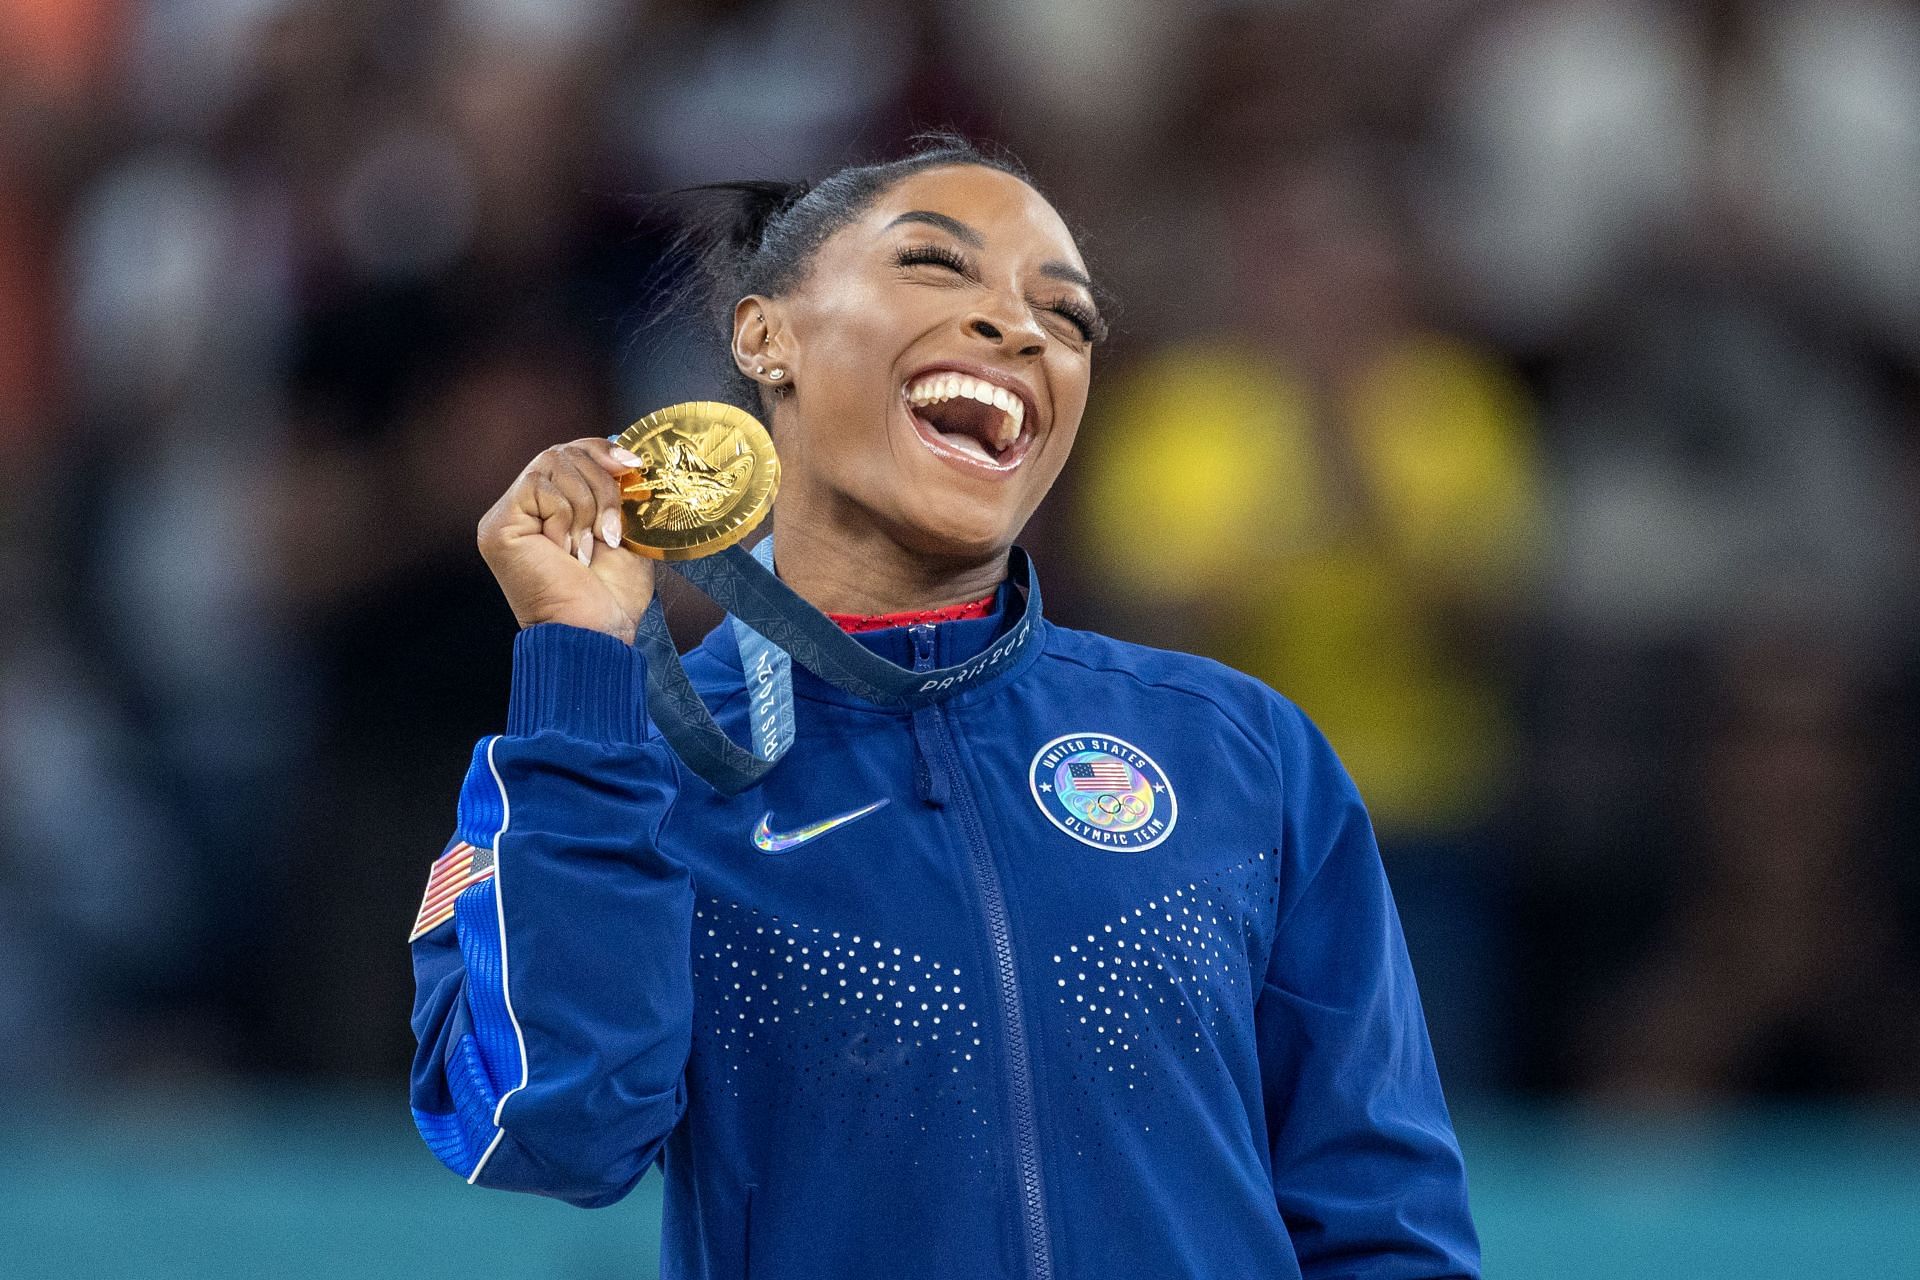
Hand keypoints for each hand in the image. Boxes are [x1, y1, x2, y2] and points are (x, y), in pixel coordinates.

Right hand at [478, 438, 654, 643]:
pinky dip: (566, 518)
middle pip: (564, 453)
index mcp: (552, 508)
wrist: (596, 632)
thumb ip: (617, 493)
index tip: (635, 467)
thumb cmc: (611, 596)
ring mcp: (508, 515)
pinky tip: (567, 553)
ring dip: (588, 507)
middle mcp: (524, 508)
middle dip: (603, 486)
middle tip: (612, 530)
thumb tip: (626, 454)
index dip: (602, 451)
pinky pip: (540, 487)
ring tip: (589, 549)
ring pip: (554, 464)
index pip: (571, 452)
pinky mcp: (499, 524)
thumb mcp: (624, 532)